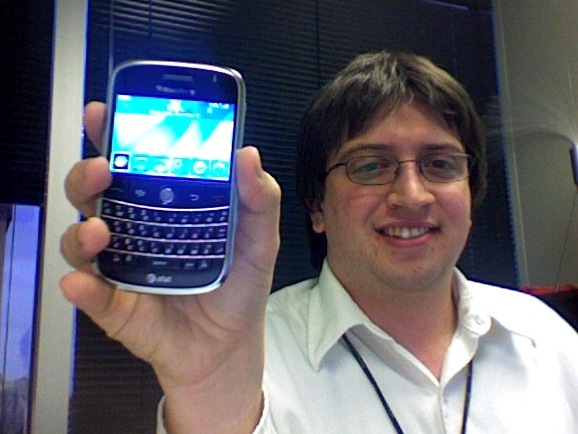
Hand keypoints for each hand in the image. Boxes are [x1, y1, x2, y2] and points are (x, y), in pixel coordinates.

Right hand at [60, 101, 280, 432]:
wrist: (231, 345)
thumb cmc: (239, 285)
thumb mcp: (258, 237)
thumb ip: (258, 197)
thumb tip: (246, 153)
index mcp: (163, 205)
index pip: (131, 163)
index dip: (113, 135)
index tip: (105, 113)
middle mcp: (134, 230)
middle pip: (94, 193)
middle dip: (87, 174)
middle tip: (103, 169)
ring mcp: (120, 267)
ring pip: (80, 239)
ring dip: (80, 230)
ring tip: (99, 230)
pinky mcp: (115, 305)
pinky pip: (90, 294)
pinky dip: (82, 288)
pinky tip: (83, 283)